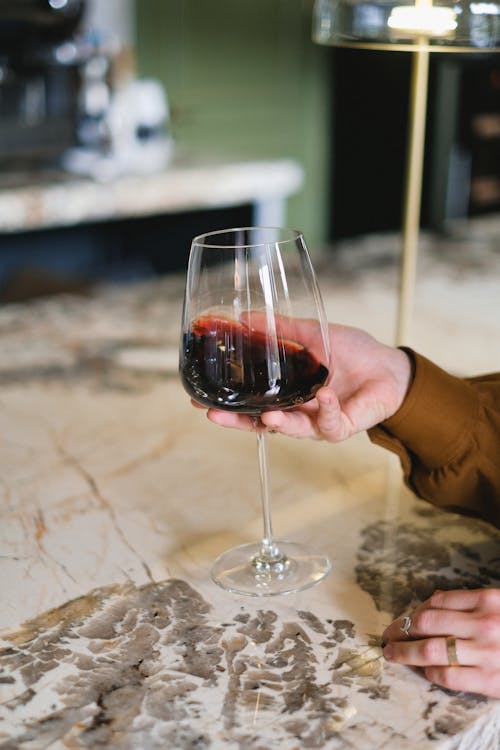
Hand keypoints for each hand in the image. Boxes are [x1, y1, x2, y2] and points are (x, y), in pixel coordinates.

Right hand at [204, 321, 411, 441]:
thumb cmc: (353, 352)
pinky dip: (326, 410)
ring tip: (266, 415)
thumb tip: (243, 316)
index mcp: (286, 393)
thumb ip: (279, 329)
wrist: (390, 366)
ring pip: (291, 430)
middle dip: (237, 421)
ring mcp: (318, 422)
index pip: (249, 404)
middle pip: (259, 424)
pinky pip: (329, 424)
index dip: (226, 404)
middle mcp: (297, 411)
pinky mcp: (342, 427)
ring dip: (278, 423)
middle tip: (213, 414)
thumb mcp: (311, 334)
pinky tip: (324, 395)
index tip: (198, 399)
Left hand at [382, 589, 499, 697]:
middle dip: (402, 628)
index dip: (416, 610)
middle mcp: (485, 624)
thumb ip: (471, 602)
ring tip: (393, 653)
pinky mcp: (489, 682)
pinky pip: (447, 675)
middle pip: (427, 622)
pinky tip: (424, 670)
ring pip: (431, 649)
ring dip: (406, 651)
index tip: (405, 618)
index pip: (438, 601)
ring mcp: (487, 653)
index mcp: (489, 600)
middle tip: (389, 634)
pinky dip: (429, 671)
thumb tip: (433, 601)